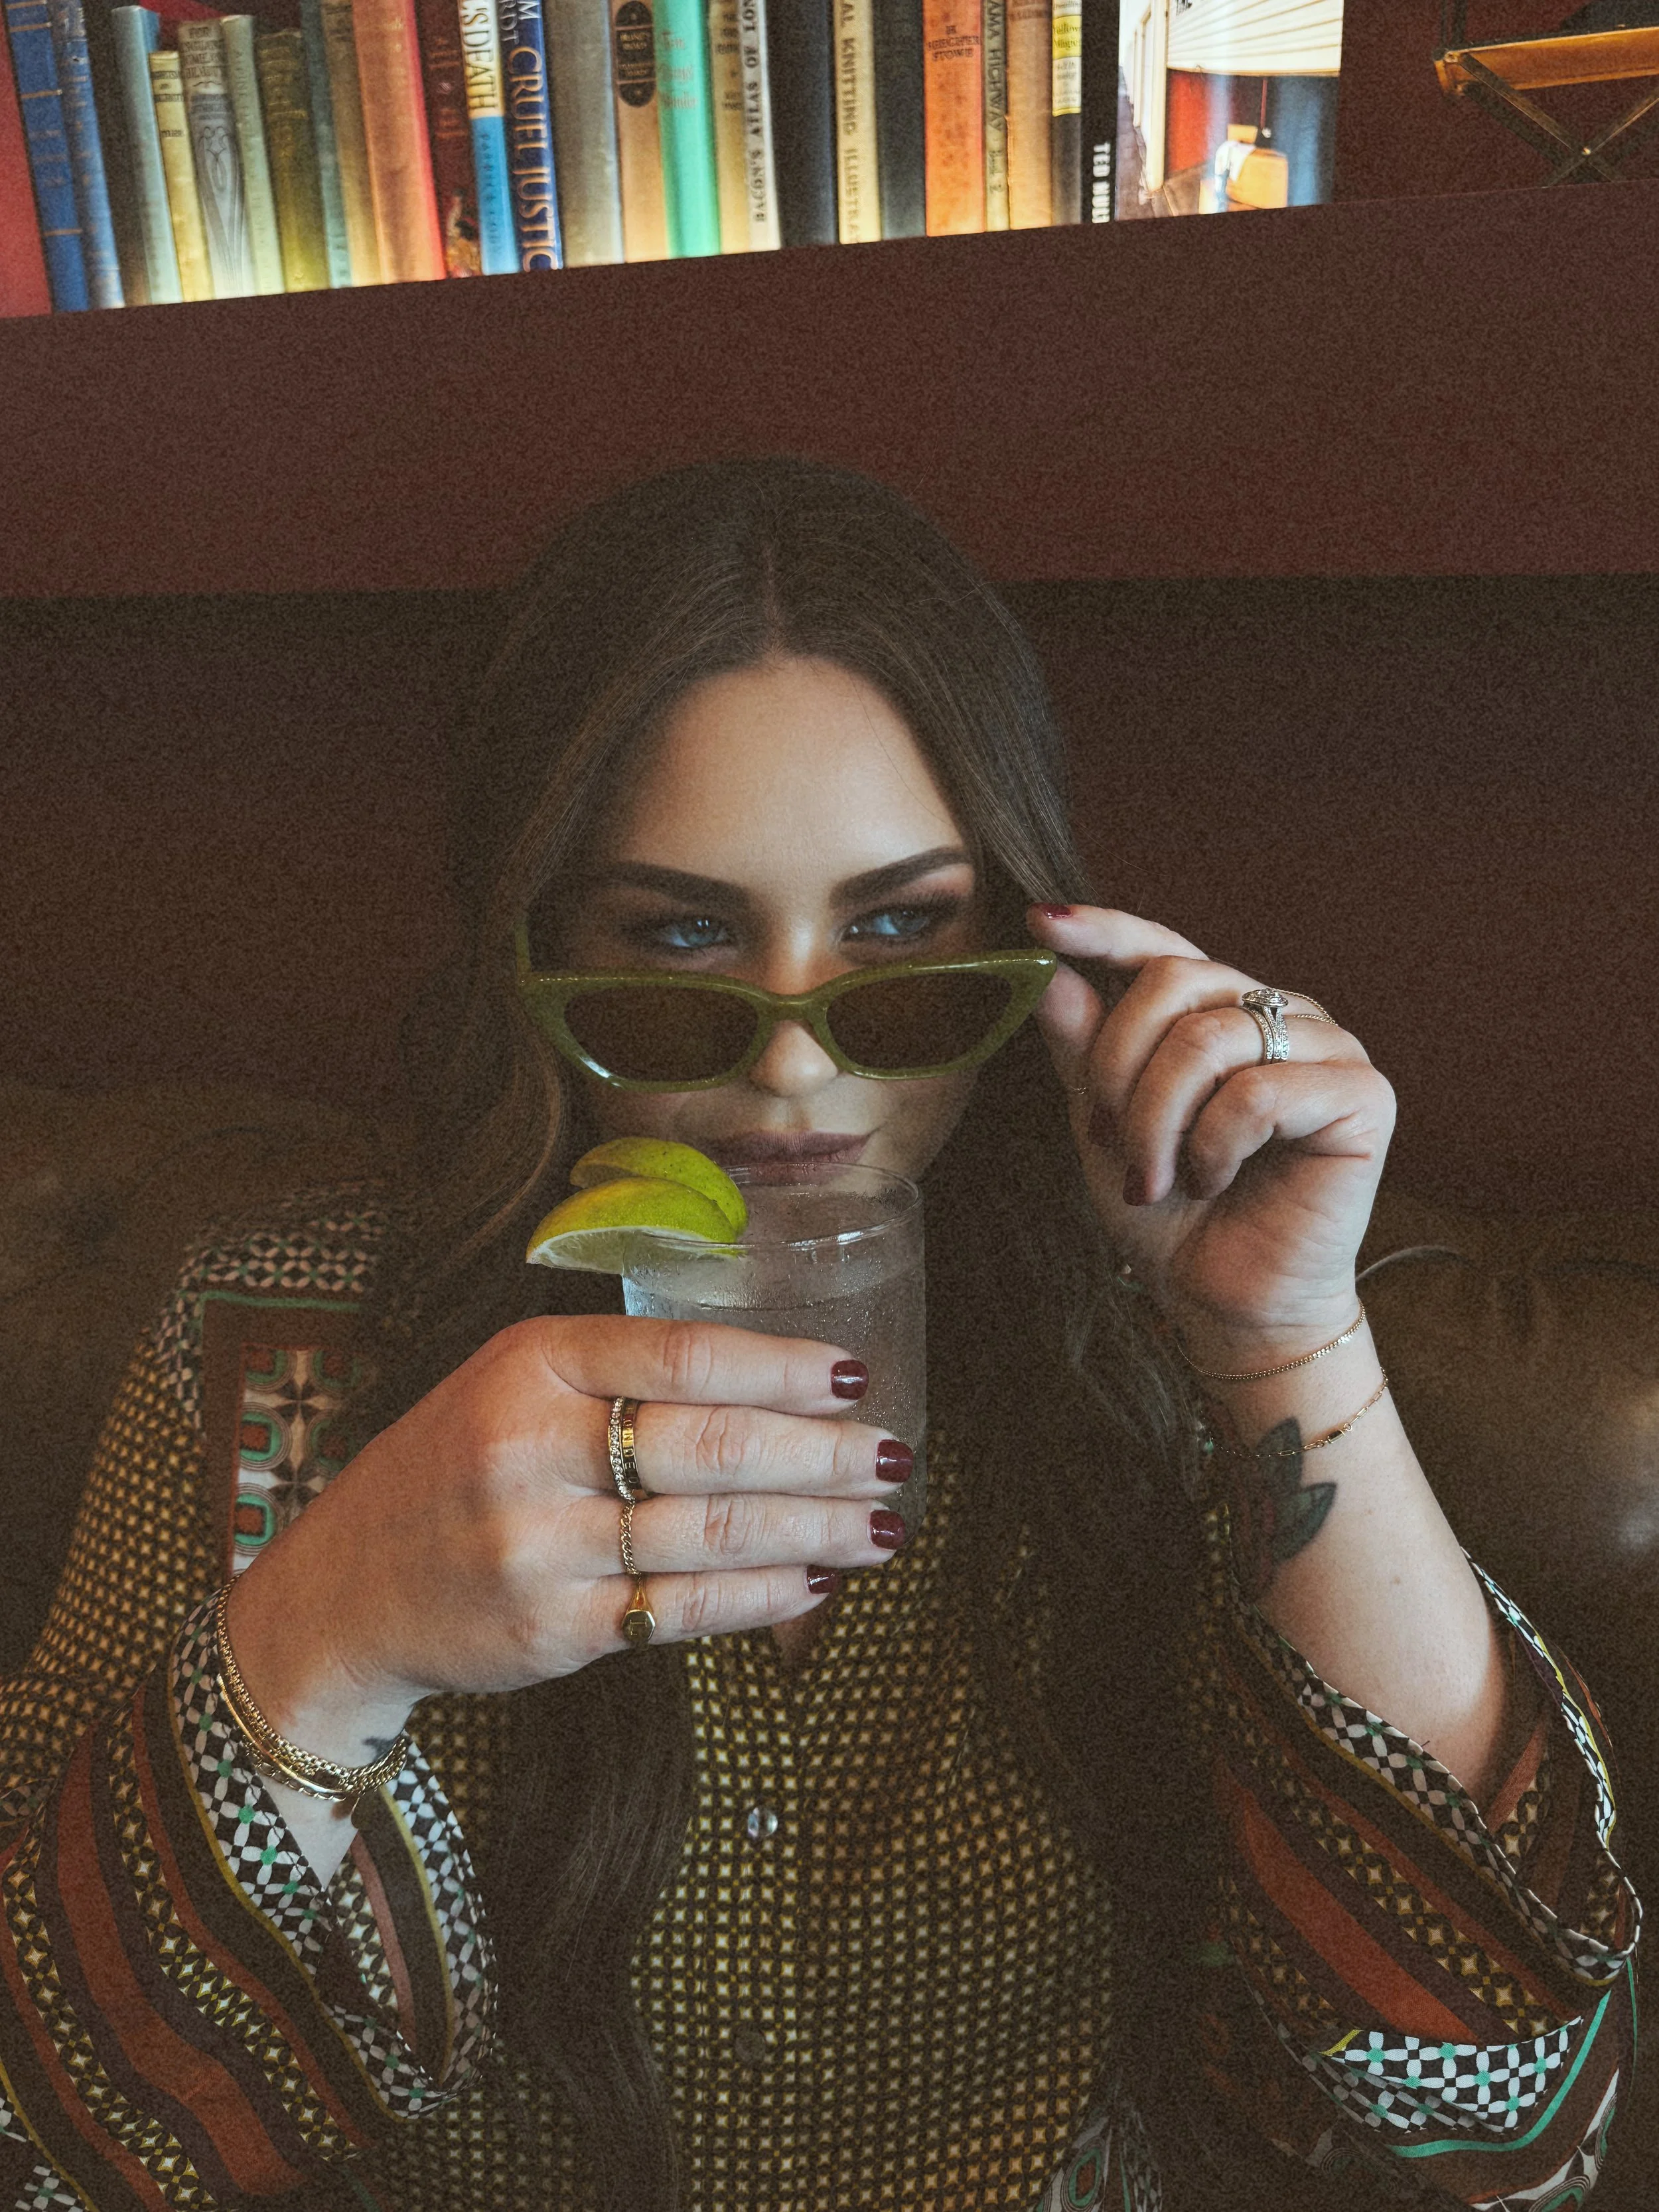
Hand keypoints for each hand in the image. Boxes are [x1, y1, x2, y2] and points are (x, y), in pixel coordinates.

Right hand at [225, 1317, 909, 1764]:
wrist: (345, 1592)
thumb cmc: (456, 1469)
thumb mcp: (512, 1386)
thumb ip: (619, 1377)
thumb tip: (779, 1390)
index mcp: (528, 1364)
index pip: (682, 1357)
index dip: (780, 1368)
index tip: (855, 1377)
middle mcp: (529, 1447)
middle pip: (709, 1446)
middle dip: (819, 1455)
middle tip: (894, 1457)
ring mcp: (537, 1544)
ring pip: (708, 1533)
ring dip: (812, 1530)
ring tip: (881, 1527)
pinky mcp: (550, 1629)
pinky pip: (680, 1610)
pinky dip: (759, 1598)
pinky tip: (813, 1582)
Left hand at [1027, 903, 1395, 1363]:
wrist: (1225, 1303)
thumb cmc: (1171, 1216)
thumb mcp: (1106, 1126)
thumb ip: (1083, 1049)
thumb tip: (1050, 971)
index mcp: (1218, 1011)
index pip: (1162, 949)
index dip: (1104, 931)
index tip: (1043, 923)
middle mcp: (1276, 1014)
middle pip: (1175, 983)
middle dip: (1119, 1067)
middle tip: (1108, 1140)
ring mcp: (1326, 1047)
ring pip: (1210, 1037)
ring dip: (1159, 1119)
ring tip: (1156, 1179)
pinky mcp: (1363, 1093)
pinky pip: (1258, 1091)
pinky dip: (1215, 1145)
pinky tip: (1216, 1180)